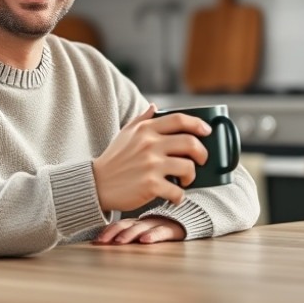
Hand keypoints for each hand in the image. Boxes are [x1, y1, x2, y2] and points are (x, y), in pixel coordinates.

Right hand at [93, 104, 209, 211]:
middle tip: (200, 160)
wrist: (96, 184)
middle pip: (190, 143)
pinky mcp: (150, 185)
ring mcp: (151, 165)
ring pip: (188, 167)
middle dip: (202, 153)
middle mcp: (149, 144)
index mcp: (145, 130)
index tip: (207, 131)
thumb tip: (155, 106)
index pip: (179, 120)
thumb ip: (142, 119)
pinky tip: (174, 196)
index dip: (198, 124)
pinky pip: (177, 191)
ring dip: (191, 176)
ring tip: (185, 181)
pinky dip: (179, 196)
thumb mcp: (125, 134)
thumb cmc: (114, 159)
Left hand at [93, 216, 185, 244]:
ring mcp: (158, 224)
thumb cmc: (161, 225)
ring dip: (130, 235)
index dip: (108, 231)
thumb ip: (128, 231)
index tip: (96, 240)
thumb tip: (102, 242)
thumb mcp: (143, 228)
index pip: (119, 224)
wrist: (188, 217)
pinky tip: (146, 240)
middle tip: (103, 242)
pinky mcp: (172, 229)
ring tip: (120, 242)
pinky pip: (162, 231)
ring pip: (142, 228)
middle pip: (127, 226)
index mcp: (137, 221)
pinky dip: (153, 235)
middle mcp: (145, 222)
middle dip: (113, 234)